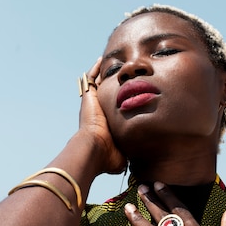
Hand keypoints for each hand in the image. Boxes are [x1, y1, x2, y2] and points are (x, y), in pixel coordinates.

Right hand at [78, 57, 126, 174]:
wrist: (94, 149)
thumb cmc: (107, 156)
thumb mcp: (121, 157)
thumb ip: (128, 156)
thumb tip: (136, 165)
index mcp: (103, 124)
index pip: (110, 110)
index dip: (116, 102)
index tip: (124, 97)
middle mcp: (96, 112)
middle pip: (102, 94)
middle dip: (108, 85)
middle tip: (117, 75)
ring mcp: (91, 103)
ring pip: (96, 84)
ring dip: (102, 74)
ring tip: (110, 63)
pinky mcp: (89, 96)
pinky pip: (91, 78)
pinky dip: (96, 69)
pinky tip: (102, 60)